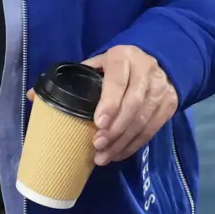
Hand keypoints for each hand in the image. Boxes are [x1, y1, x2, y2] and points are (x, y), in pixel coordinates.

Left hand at [84, 45, 178, 165]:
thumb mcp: (99, 63)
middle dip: (115, 129)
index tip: (98, 124)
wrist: (153, 60)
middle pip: (133, 104)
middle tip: (98, 146)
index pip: (118, 81)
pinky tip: (119, 153)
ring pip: (143, 119)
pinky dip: (135, 144)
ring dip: (123, 141)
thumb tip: (44, 95)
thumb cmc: (116, 66)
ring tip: (104, 156)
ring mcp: (161, 87)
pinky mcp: (169, 104)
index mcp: (123, 57)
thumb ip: (81, 77)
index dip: (109, 104)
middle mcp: (146, 70)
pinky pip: (152, 129)